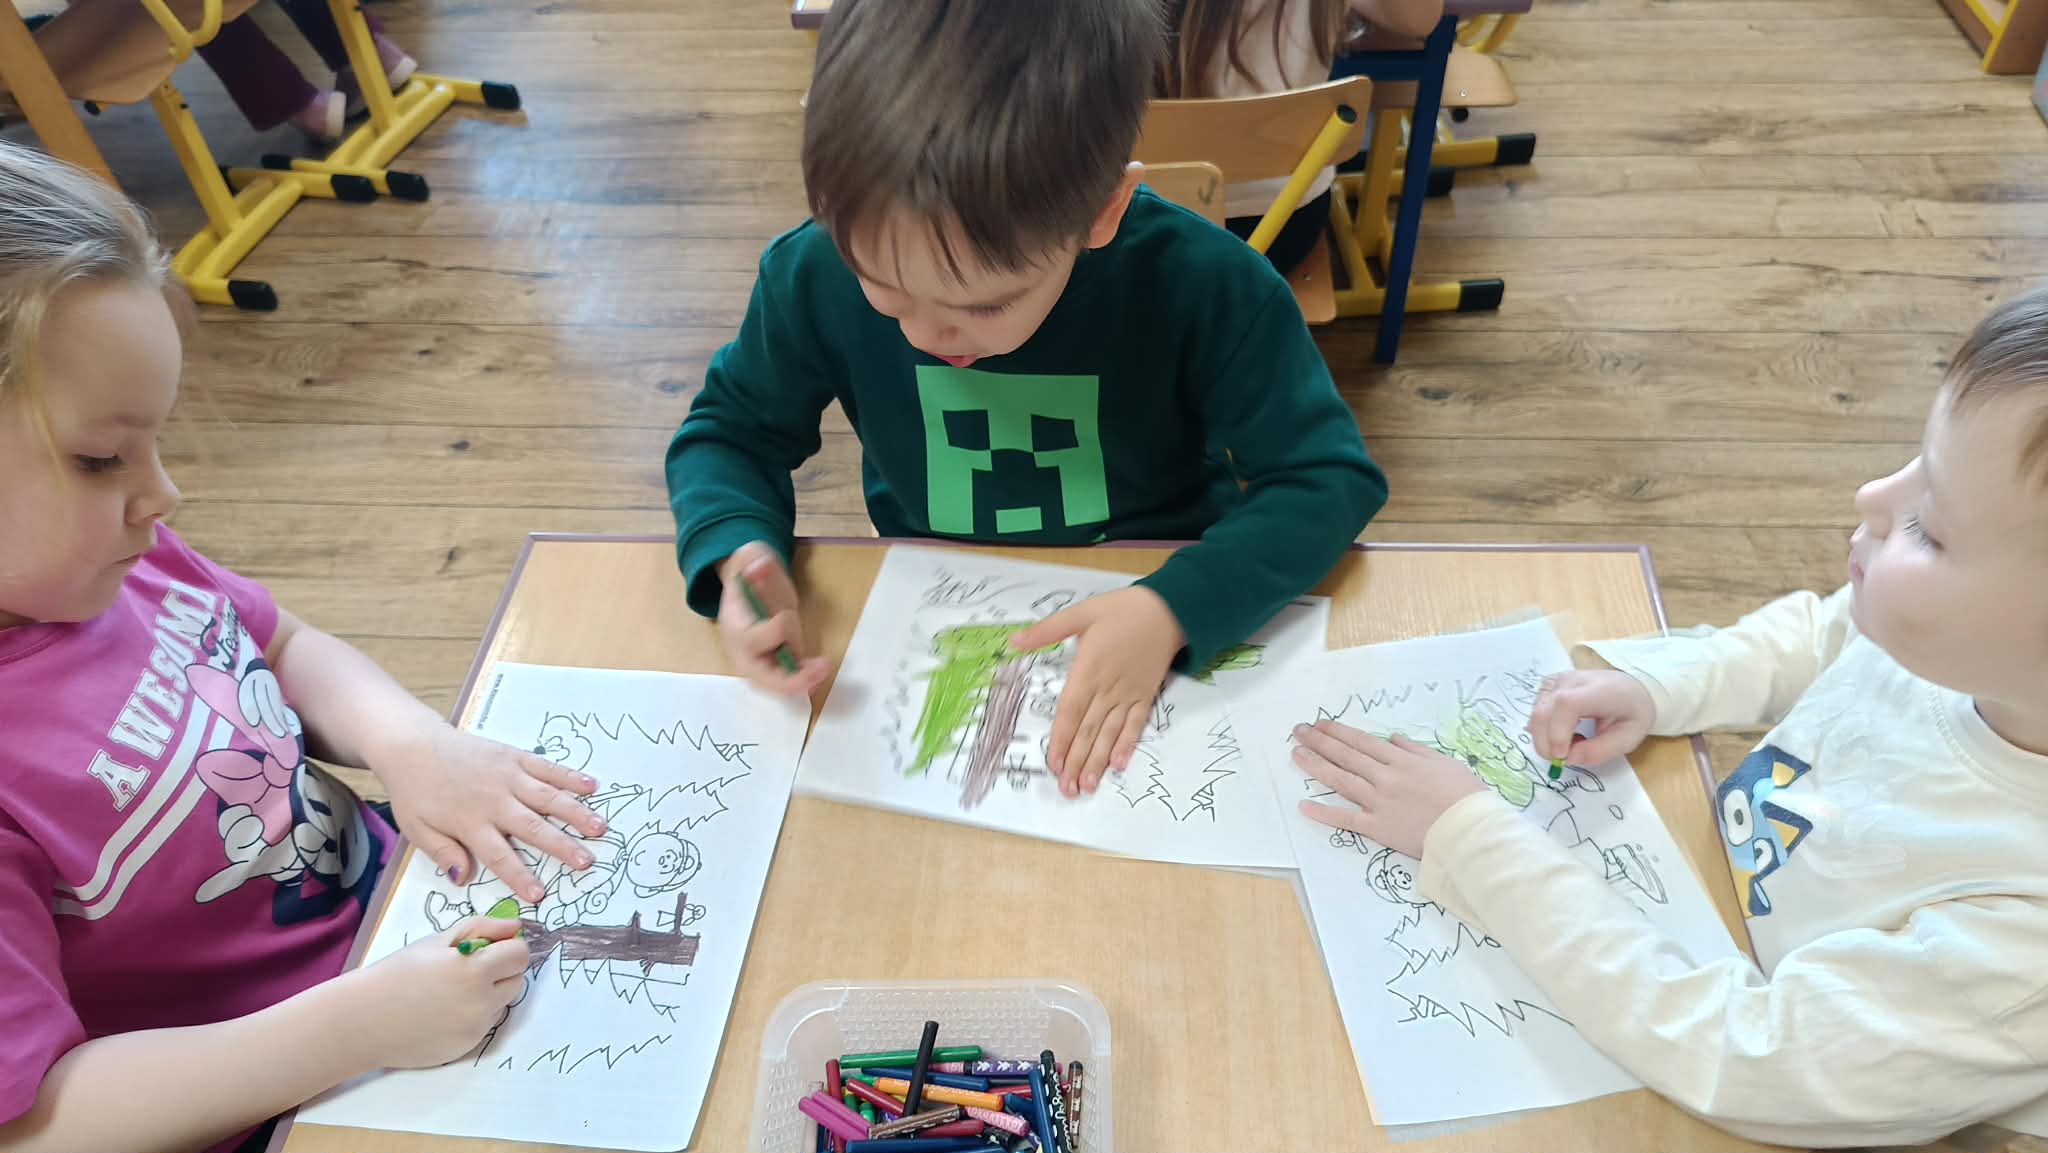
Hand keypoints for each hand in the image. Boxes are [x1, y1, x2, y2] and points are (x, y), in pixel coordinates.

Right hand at [347, 916, 530, 1068]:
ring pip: (503, 1003)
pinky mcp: (467, 1047)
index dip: (508, 948)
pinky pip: (485, 1024)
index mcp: (474, 970)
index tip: (491, 948)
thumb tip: (516, 928)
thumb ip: (482, 928)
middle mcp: (480, 1002)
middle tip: (470, 969)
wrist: (364, 1020)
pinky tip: (446, 1012)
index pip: (520, 955)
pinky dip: (475, 1016)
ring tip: (453, 991)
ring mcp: (475, 1028)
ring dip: (490, 994)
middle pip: (517, 980)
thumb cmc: (397, 973)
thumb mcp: (437, 940)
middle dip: (502, 971)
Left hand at [377, 723, 604, 902]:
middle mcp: (495, 801)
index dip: (521, 877)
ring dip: (575, 813)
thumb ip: (443, 853)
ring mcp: (507, 776)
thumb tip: (462, 878)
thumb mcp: (417, 829)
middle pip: (534, 827)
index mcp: (471, 823)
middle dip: (562, 846)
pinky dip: (569, 776)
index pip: (500, 856)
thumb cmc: (414, 791)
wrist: (411, 744)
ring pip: (548, 797)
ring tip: (599, 827)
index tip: (540, 895)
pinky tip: (591, 786)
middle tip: (587, 862)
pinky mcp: (513, 756)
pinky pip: (546, 768)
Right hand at [717, 541, 831, 694]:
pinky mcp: (774, 671)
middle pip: (766, 678)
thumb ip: (753, 560)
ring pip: (781, 685)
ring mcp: (759, 667)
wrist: (743, 596)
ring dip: (803, 679)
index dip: (779, 628)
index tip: (787, 614)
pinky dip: (806, 679)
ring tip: (823, 667)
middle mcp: (745, 656)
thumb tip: (759, 567)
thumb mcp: (749, 561)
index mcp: (736, 629)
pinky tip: (820, 669)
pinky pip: (790, 683)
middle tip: (822, 666)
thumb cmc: (749, 580)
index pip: (758, 638)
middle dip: (793, 678)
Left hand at [1010, 586, 1182, 797]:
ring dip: (1098, 761)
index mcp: (1088, 671)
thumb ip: (1046, 630)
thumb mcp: (1081, 613)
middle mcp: (1107, 689)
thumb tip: (1014, 642)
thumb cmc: (1121, 610)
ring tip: (1088, 785)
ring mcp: (1128, 695)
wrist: (1168, 610)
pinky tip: (1119, 765)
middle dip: (1077, 762)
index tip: (1055, 763)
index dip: (1062, 740)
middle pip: (1088, 731)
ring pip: (1109, 734)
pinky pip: (1135, 725)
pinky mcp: (1145, 696)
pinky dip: (1127, 745)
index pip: (1070, 713)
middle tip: (1067, 789)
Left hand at [1292, 720, 1485, 857]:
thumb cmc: (1465, 796)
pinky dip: (1324, 813)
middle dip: (1320, 741)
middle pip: (1346, 756)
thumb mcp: (1444, 763)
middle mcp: (1385, 777)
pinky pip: (1346, 819)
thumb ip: (1416, 750)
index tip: (1321, 724)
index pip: (1362, 742)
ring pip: (1341, 780)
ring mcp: (1379, 802)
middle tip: (1299, 731)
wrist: (1469, 829)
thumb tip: (1392, 739)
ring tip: (1297, 755)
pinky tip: (1304, 805)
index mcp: (1401, 760)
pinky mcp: (1378, 827)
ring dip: (1316, 766)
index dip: (1338, 732)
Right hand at [1527, 669, 1654, 765]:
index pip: (1566, 705)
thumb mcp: (1628, 738)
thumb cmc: (1633, 713)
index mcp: (1599, 690)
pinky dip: (1545, 730)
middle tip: (1565, 759)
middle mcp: (1572, 681)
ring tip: (1573, 742)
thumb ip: (1600, 750)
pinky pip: (1536, 712)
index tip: (1563, 756)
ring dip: (1546, 738)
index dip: (1557, 733)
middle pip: (1543, 711)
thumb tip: (1569, 758)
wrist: (1632, 688)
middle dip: (1546, 743)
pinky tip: (1564, 732)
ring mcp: (1557, 681)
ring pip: (1535, 714)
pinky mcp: (1548, 685)